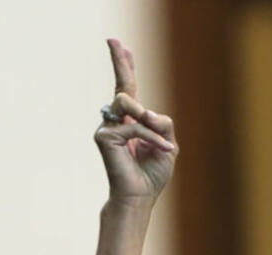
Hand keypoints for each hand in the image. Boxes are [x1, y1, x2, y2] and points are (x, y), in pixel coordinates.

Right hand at [94, 38, 176, 202]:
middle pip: (121, 85)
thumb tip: (147, 112)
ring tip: (160, 136)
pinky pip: (134, 126)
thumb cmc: (152, 174)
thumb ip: (162, 124)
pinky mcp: (104, 137)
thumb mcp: (168, 144)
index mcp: (133, 121)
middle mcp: (118, 121)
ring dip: (148, 119)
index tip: (120, 46)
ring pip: (129, 103)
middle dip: (118, 61)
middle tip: (112, 40)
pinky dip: (151, 137)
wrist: (141, 197)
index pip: (128, 89)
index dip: (125, 67)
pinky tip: (160, 149)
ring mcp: (108, 128)